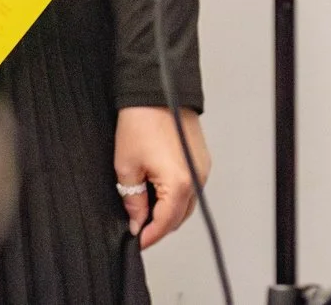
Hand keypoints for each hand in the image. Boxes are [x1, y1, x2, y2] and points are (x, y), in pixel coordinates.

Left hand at [113, 107, 209, 248]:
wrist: (157, 89)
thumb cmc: (141, 122)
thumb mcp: (127, 167)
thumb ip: (134, 201)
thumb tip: (137, 221)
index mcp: (179, 183)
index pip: (165, 223)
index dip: (148, 236)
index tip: (136, 241)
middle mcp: (197, 177)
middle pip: (179, 217)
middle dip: (159, 226)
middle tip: (137, 227)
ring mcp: (202, 167)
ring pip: (186, 203)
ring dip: (168, 211)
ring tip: (145, 208)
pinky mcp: (202, 158)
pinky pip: (191, 187)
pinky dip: (176, 195)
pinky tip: (158, 191)